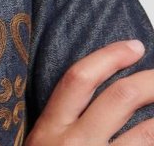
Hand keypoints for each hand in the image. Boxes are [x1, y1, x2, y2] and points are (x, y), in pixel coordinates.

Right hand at [26, 39, 153, 143]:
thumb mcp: (40, 144)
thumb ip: (60, 122)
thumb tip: (95, 97)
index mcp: (50, 127)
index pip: (80, 78)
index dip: (110, 57)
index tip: (134, 46)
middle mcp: (76, 142)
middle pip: (120, 97)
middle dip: (149, 81)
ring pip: (145, 132)